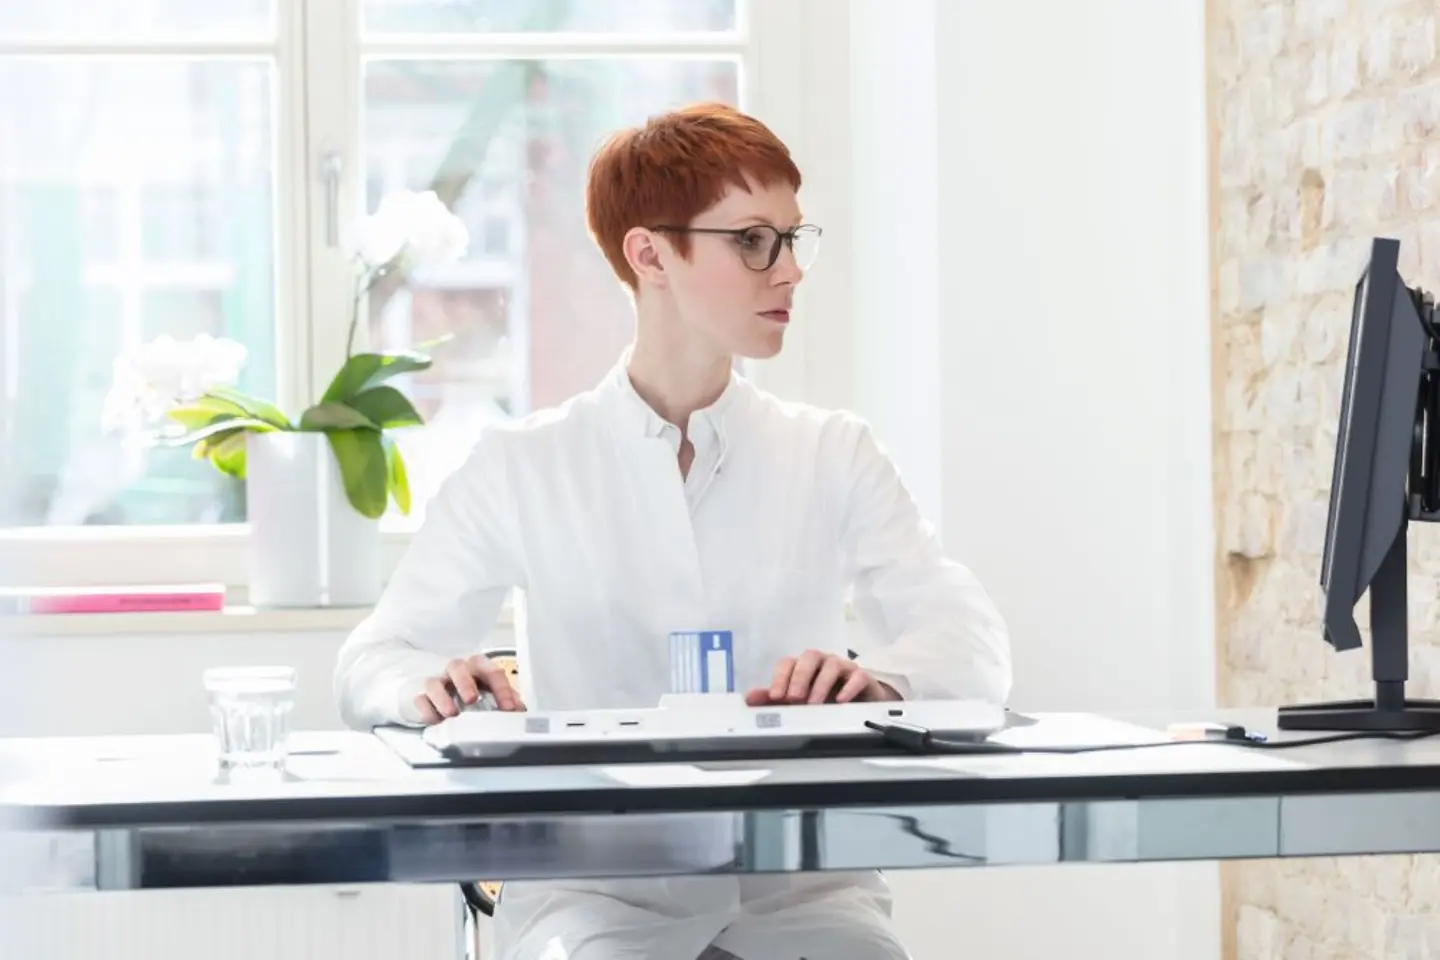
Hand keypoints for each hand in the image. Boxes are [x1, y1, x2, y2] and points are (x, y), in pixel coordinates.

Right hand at [414, 655, 525, 723]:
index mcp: (479, 668)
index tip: (509, 708)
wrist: (443, 690)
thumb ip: (508, 700)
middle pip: (458, 667)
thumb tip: (523, 714)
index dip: (502, 689)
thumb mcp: (493, 693)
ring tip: (451, 713)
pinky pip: (420, 700)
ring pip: (435, 682)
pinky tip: (435, 720)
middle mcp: (457, 671)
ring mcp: (438, 682)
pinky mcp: (422, 696)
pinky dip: (426, 710)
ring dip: (443, 697)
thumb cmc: (471, 689)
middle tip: (472, 699)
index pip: (492, 672)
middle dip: (465, 682)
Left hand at [744, 649, 901, 705]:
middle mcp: (822, 662)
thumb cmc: (825, 700)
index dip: (780, 678)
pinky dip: (848, 687)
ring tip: (815, 704)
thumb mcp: (797, 703)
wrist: (860, 705)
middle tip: (794, 698)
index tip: (776, 697)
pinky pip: (857, 676)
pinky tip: (840, 700)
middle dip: (800, 677)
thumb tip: (748, 698)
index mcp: (803, 666)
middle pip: (810, 657)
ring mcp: (843, 668)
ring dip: (821, 684)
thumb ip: (773, 701)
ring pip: (832, 664)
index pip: (788, 663)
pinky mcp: (862, 678)